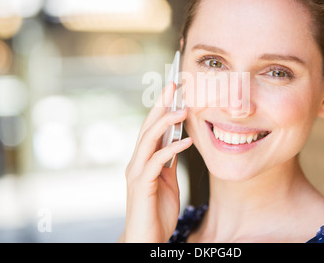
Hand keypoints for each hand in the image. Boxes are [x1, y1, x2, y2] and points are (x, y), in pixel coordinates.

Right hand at [122, 82, 192, 242]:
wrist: (147, 239)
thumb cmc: (157, 211)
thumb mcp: (167, 181)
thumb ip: (168, 162)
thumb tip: (177, 142)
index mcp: (143, 160)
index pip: (152, 128)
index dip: (161, 108)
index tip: (174, 89)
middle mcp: (136, 162)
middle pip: (147, 127)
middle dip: (160, 104)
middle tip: (173, 84)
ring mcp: (137, 173)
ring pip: (148, 140)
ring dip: (165, 122)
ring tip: (183, 109)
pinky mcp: (142, 186)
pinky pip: (157, 162)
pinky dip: (171, 149)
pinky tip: (187, 141)